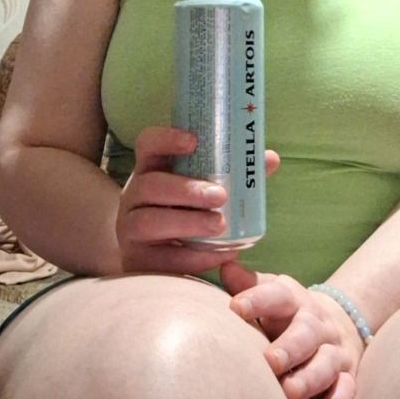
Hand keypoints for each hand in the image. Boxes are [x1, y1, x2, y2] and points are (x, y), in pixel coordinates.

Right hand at [116, 127, 279, 275]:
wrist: (157, 258)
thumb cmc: (186, 213)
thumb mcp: (203, 189)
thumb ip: (236, 174)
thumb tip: (269, 159)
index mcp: (151, 170)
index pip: (148, 144)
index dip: (166, 139)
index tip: (194, 141)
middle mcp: (134, 196)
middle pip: (149, 185)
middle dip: (186, 190)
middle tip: (220, 195)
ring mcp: (130, 229)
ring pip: (147, 222)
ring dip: (187, 223)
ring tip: (220, 226)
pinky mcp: (136, 260)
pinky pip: (160, 259)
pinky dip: (193, 257)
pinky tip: (220, 254)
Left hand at [222, 262, 365, 398]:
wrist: (338, 325)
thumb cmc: (286, 314)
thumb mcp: (270, 293)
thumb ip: (247, 284)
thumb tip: (224, 263)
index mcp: (294, 299)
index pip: (278, 294)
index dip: (258, 298)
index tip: (236, 308)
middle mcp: (317, 323)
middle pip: (307, 331)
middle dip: (290, 346)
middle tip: (271, 361)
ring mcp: (335, 351)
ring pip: (327, 364)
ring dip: (310, 378)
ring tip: (289, 392)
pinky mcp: (349, 378)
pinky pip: (345, 394)